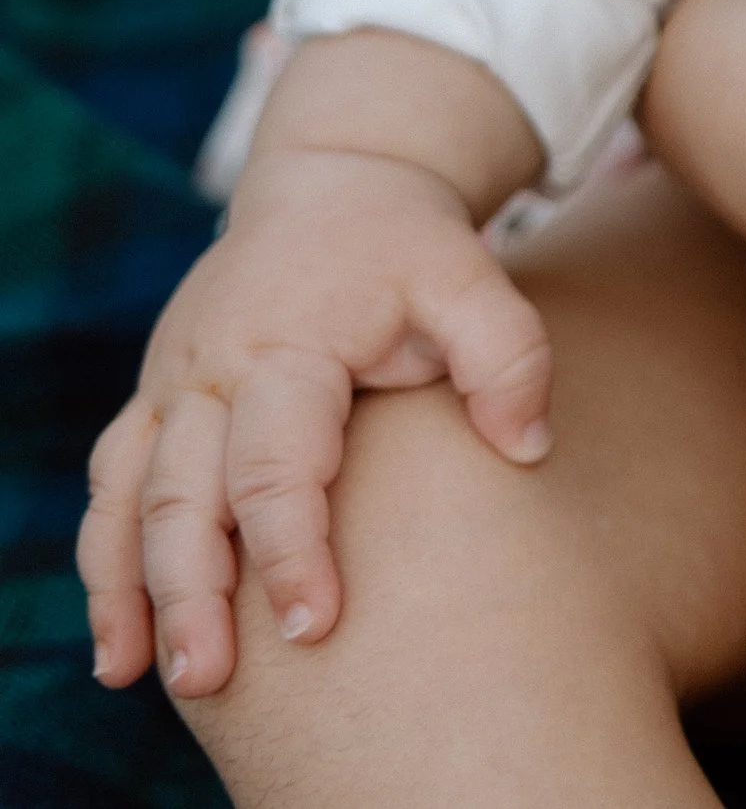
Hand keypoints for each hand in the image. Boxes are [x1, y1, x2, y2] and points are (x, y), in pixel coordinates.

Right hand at [78, 133, 551, 700]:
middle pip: (186, 493)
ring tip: (144, 672)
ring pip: (132, 495)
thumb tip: (528, 447)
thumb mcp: (468, 274)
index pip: (277, 462)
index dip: (291, 547)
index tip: (314, 625)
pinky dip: (104, 561)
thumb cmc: (408, 246)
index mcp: (287, 344)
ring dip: (132, 587)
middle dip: (191, 591)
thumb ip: (507, 353)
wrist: (336, 180)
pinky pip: (112, 483)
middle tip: (208, 678)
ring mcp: (172, 382)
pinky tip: (120, 641)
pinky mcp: (154, 399)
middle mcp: (212, 367)